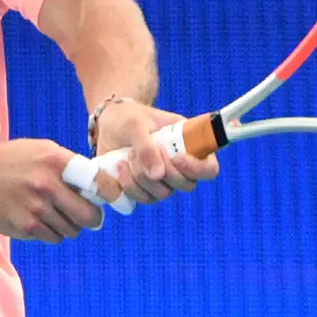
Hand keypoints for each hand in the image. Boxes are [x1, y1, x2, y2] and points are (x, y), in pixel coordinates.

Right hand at [0, 140, 121, 243]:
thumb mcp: (43, 150)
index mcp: (56, 161)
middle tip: (91, 216)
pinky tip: (40, 218)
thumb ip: (71, 166)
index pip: (97, 181)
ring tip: (56, 212)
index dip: (113, 194)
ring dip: (70, 225)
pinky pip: (53, 237)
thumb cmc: (15, 161)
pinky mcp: (25, 227)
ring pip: (72, 230)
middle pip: (89, 215)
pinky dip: (52, 232)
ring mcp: (36, 209)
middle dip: (94, 218)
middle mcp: (47, 185)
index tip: (121, 200)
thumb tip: (102, 186)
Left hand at [94, 100, 219, 205]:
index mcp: (188, 144)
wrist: (107, 125)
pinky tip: (121, 168)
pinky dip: (131, 186)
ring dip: (143, 178)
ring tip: (129, 156)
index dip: (198, 168)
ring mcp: (163, 179)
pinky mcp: (145, 188)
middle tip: (141, 151)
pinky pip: (144, 199)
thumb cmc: (128, 118)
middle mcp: (180, 165)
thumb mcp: (136, 124)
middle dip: (164, 172)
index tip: (176, 158)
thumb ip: (147, 148)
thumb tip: (158, 176)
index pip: (209, 167)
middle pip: (187, 184)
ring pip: (163, 193)